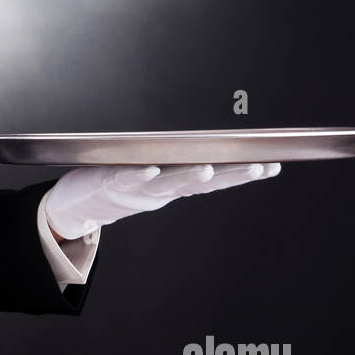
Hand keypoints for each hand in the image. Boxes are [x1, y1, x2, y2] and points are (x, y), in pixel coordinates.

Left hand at [45, 163, 281, 239]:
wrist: (81, 204)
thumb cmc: (122, 182)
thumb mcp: (157, 175)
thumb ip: (181, 166)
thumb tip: (213, 150)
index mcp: (176, 183)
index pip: (218, 177)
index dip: (245, 173)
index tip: (273, 165)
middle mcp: (163, 187)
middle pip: (203, 180)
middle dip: (232, 174)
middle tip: (259, 167)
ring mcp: (139, 186)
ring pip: (169, 181)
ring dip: (189, 175)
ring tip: (207, 169)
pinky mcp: (113, 183)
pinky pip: (129, 178)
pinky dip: (141, 174)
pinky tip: (152, 169)